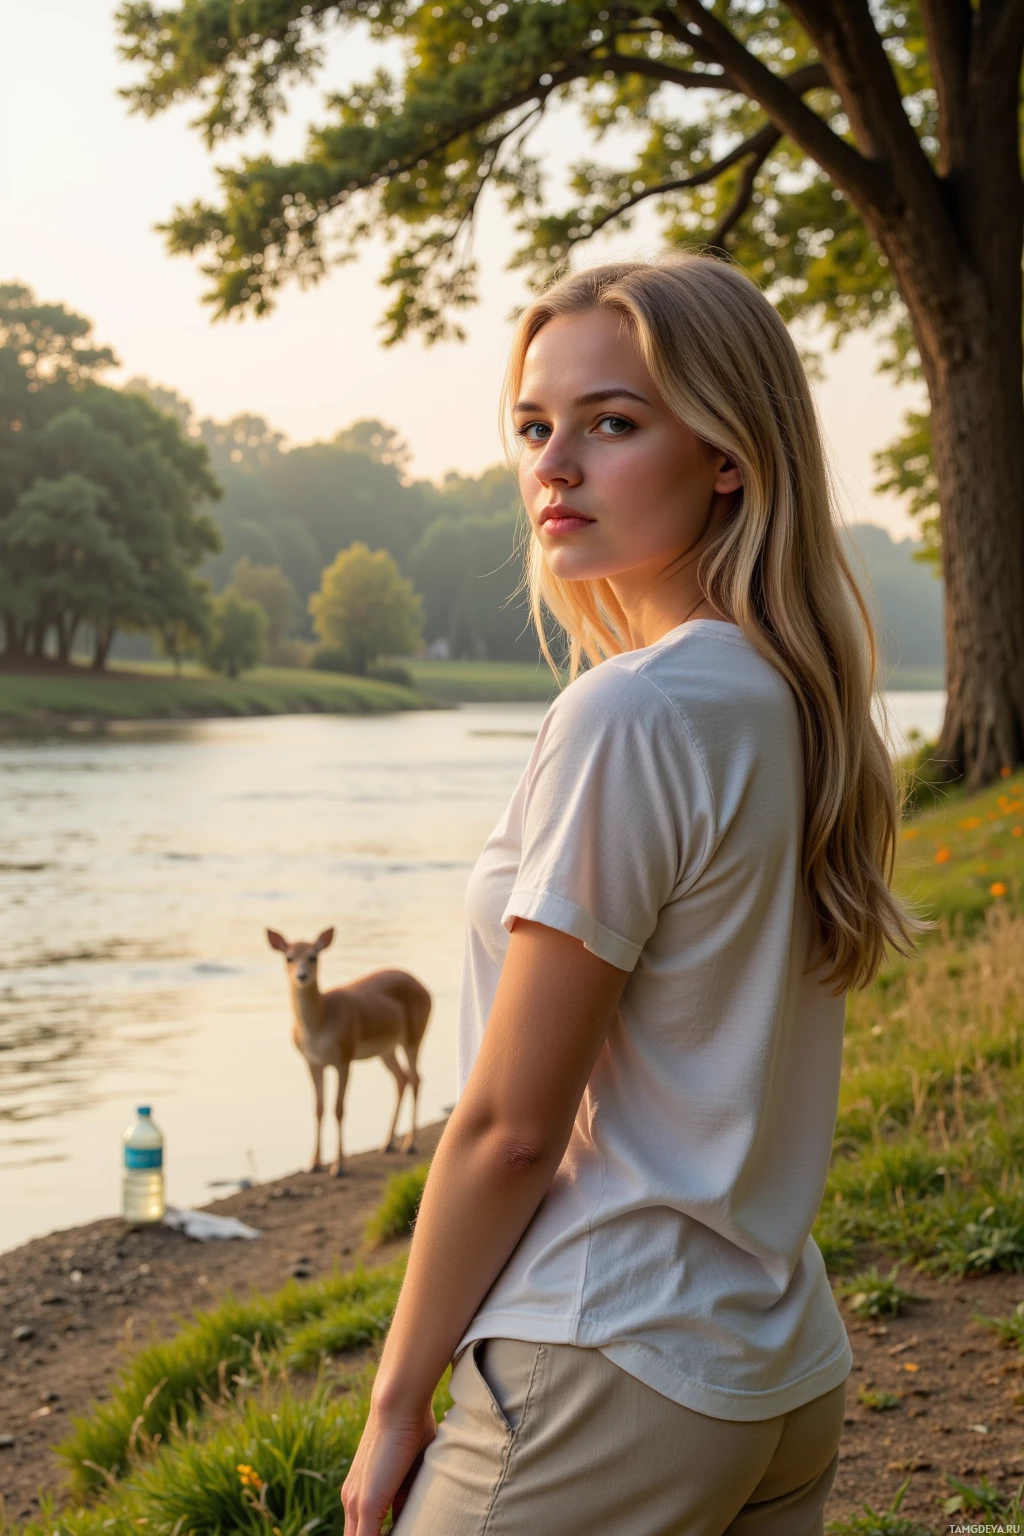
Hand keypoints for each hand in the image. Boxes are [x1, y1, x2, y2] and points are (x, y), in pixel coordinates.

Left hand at [341, 1398, 436, 1534]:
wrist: (399, 1404)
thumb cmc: (410, 1429)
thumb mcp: (409, 1474)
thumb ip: (404, 1498)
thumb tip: (408, 1517)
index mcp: (359, 1494)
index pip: (360, 1534)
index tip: (392, 1535)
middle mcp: (350, 1501)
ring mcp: (354, 1504)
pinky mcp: (365, 1505)